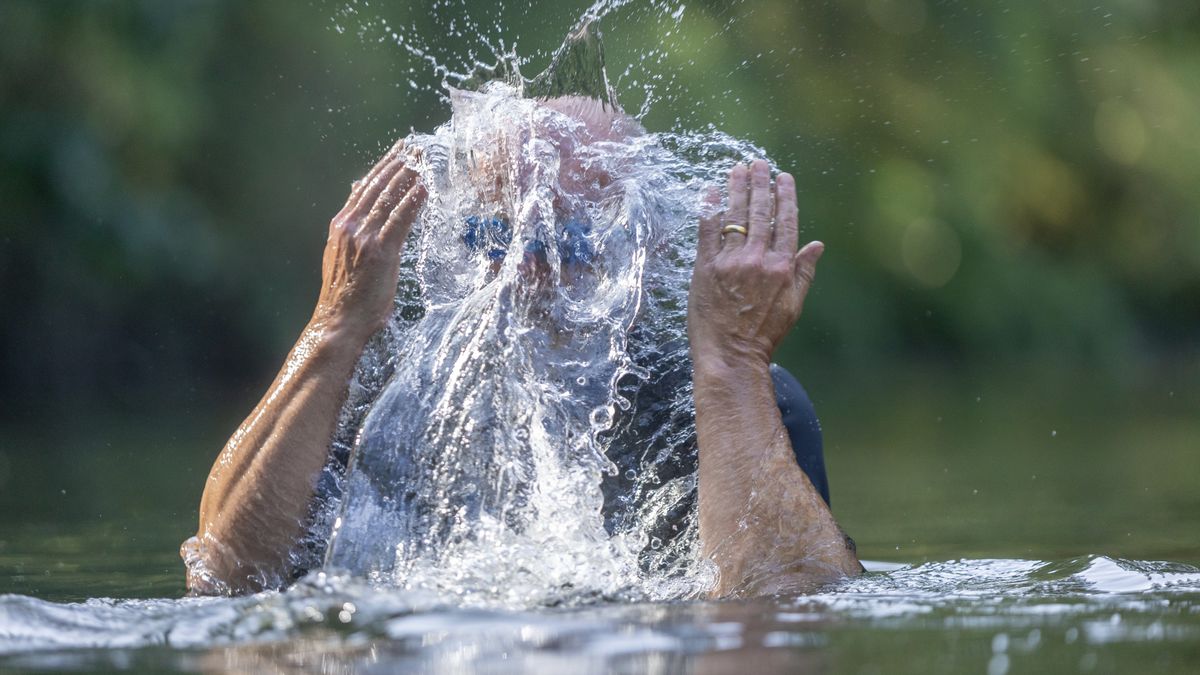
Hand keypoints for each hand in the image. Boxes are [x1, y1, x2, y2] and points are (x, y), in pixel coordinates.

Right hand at [311, 140, 426, 341]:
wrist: (338, 322)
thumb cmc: (345, 295)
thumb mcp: (342, 254)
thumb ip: (352, 226)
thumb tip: (358, 198)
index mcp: (341, 225)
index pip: (364, 187)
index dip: (384, 166)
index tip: (399, 150)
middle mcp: (349, 226)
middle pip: (378, 186)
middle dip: (399, 163)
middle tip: (417, 145)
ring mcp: (364, 238)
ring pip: (388, 198)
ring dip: (409, 176)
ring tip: (425, 159)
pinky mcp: (380, 252)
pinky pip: (399, 220)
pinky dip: (413, 202)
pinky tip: (425, 188)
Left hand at [687, 160, 823, 369]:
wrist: (732, 355)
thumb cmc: (764, 334)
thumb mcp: (793, 304)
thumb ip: (804, 271)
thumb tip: (817, 244)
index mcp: (781, 267)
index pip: (785, 222)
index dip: (784, 197)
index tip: (783, 177)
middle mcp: (757, 260)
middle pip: (759, 212)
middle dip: (759, 183)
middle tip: (758, 163)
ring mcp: (729, 262)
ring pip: (734, 217)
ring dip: (736, 189)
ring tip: (737, 169)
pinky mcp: (705, 268)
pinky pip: (706, 231)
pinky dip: (709, 209)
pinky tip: (710, 191)